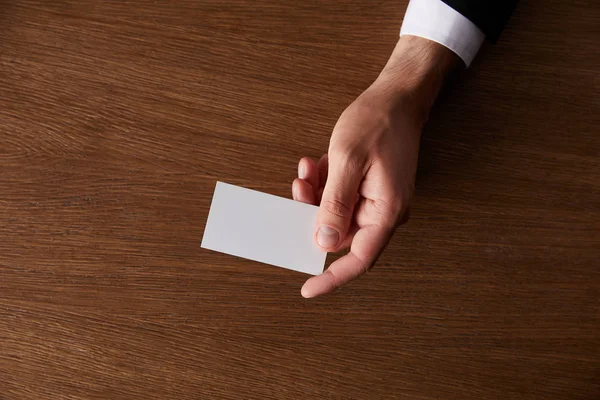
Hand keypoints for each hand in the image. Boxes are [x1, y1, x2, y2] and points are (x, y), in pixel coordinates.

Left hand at [292, 36, 457, 297]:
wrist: (397, 96)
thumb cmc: (377, 123)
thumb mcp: (347, 162)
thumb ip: (335, 205)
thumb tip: (324, 243)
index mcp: (386, 211)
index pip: (358, 258)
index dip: (332, 277)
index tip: (307, 288)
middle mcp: (383, 211)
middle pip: (340, 234)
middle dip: (313, 215)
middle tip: (299, 191)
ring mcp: (376, 199)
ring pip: (335, 214)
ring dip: (315, 195)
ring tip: (308, 170)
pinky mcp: (368, 187)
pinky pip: (339, 196)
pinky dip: (323, 184)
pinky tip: (315, 164)